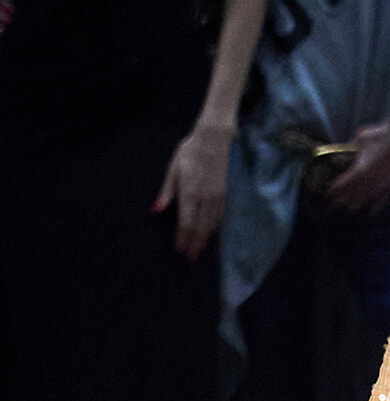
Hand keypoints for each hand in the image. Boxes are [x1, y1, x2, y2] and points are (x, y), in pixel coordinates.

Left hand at [153, 122, 233, 260]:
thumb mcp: (173, 170)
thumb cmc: (189, 153)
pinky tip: (210, 234)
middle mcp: (205, 199)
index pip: (186, 223)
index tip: (178, 251)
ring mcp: (216, 198)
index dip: (182, 239)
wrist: (213, 141)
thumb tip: (156, 210)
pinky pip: (218, 217)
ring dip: (204, 239)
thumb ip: (166, 192)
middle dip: (194, 245)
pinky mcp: (223, 194)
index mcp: (190, 193)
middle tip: (189, 259)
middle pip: (199, 228)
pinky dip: (213, 228)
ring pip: (210, 225)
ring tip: (199, 251)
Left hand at [324, 122, 389, 215]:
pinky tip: (371, 211)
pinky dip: (377, 206)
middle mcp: (371, 180)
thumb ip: (354, 143)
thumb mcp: (363, 136)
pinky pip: (384, 199)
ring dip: (357, 205)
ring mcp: (384, 184)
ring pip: (368, 198)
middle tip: (332, 208)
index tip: (328, 195)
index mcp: (361, 169)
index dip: (336, 190)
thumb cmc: (384, 135)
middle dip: (343, 201)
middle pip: (354, 193)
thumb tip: (349, 145)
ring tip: (349, 211)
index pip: (345, 183)